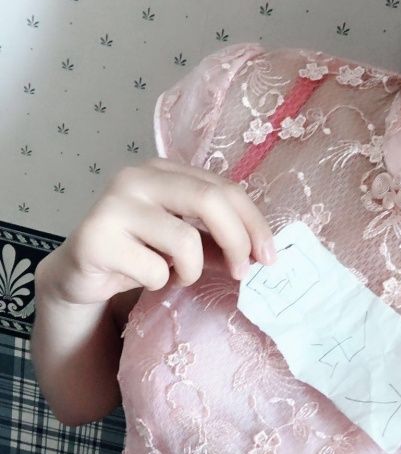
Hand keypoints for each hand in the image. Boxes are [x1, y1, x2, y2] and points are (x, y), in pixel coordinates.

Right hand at [39, 157, 276, 305]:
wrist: (79, 273)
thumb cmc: (137, 254)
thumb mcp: (184, 244)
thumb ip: (218, 241)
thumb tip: (262, 254)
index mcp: (163, 170)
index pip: (224, 188)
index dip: (254, 223)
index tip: (269, 257)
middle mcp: (137, 178)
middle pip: (209, 199)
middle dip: (237, 241)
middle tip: (242, 272)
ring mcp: (114, 204)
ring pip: (184, 240)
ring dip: (190, 270)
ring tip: (174, 275)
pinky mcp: (97, 237)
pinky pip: (153, 269)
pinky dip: (157, 282)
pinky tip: (141, 278)